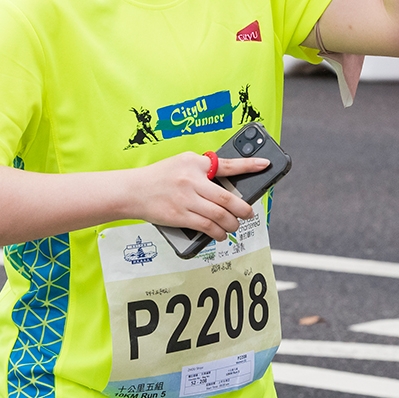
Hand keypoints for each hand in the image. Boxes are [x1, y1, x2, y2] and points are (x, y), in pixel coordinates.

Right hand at [131, 152, 270, 240]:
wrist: (133, 190)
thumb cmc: (160, 176)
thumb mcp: (183, 163)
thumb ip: (204, 169)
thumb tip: (228, 184)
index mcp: (195, 163)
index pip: (227, 164)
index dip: (249, 165)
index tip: (265, 165)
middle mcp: (192, 180)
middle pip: (227, 198)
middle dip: (243, 209)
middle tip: (248, 213)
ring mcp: (186, 199)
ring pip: (219, 216)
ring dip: (232, 224)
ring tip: (235, 225)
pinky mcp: (180, 216)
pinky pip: (207, 227)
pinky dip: (218, 233)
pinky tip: (221, 234)